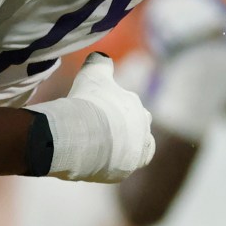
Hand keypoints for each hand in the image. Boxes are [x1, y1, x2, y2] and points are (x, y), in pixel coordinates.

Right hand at [39, 54, 155, 182]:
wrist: (83, 136)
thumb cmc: (87, 103)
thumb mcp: (92, 75)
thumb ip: (99, 63)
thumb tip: (101, 56)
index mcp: (134, 104)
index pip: (129, 105)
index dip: (112, 108)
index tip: (98, 111)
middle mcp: (142, 125)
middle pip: (135, 126)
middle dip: (121, 127)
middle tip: (99, 129)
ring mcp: (137, 148)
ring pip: (134, 148)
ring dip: (122, 147)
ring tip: (102, 148)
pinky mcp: (127, 169)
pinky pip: (125, 166)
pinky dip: (117, 163)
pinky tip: (104, 161)